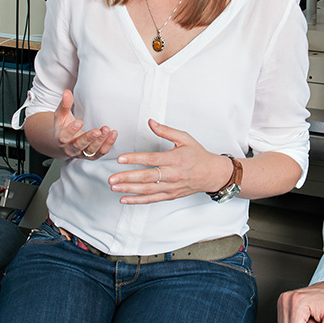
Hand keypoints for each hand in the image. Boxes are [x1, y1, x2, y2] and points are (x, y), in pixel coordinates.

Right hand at [52, 89, 117, 159]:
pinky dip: (107, 145)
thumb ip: (64, 104)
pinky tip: (113, 134)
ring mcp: (81, 153)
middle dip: (88, 138)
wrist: (64, 142)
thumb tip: (67, 92)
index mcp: (61, 139)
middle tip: (97, 131)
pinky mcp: (91, 156)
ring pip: (90, 151)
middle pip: (78, 146)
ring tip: (107, 130)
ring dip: (100, 141)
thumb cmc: (63, 125)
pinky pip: (100, 153)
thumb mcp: (61, 115)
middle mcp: (70, 149)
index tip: (80, 121)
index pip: (64, 137)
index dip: (71, 130)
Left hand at [109, 119, 230, 203]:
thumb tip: (151, 122)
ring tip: (114, 187)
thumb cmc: (198, 155)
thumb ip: (166, 131)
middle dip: (127, 178)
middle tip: (111, 178)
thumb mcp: (184, 138)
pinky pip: (152, 199)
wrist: (212, 174)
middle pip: (146, 177)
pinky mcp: (170, 195)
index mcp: (175, 159)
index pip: (151, 159)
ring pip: (147, 190)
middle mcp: (172, 175)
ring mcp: (171, 187)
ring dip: (129, 190)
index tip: (120, 159)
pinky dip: (137, 200)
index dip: (134, 159)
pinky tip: (124, 199)